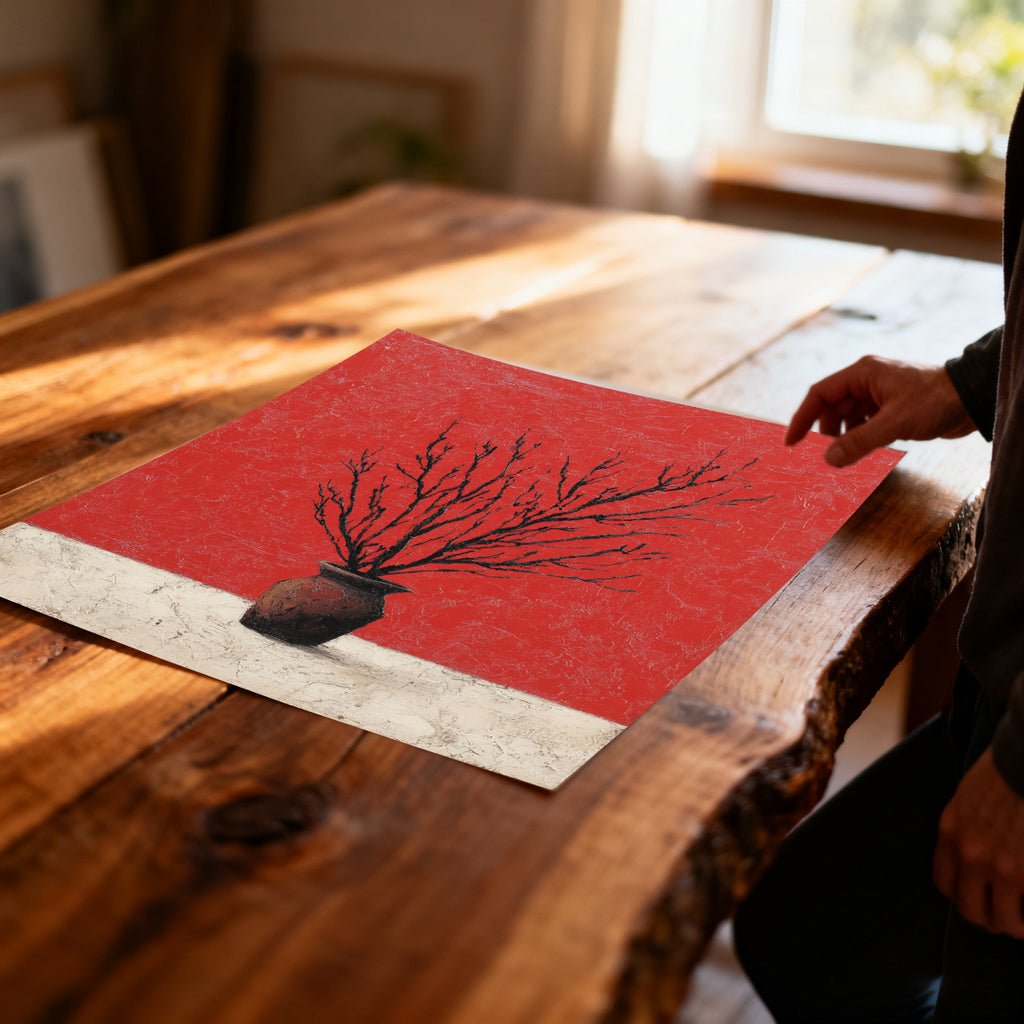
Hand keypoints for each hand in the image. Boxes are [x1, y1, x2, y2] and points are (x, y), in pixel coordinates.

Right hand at [785, 356, 974, 466]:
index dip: (802, 418)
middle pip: (832, 407)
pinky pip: (864, 423)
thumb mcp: (894, 423)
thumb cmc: (935, 401)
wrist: (972, 398)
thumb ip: (859, 442)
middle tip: (817, 456)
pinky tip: (860, 452)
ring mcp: (879, 394)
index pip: (820, 394)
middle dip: (823, 431)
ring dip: (842, 437)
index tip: (791, 442)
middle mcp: (867, 381)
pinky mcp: (891, 408)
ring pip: (848, 417)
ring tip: (841, 457)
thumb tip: (828, 460)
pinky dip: (858, 438)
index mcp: (862, 373)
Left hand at [933, 748, 1023, 937]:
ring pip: (1002, 920)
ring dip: (1015, 925)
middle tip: (1007, 917)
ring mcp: (1000, 866)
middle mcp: (969, 853)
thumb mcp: (968, 798)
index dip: (963, 896)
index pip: (945, 884)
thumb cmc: (1006, 774)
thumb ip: (966, 829)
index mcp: (951, 832)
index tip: (980, 898)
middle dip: (989, 918)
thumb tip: (972, 859)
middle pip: (970, 909)